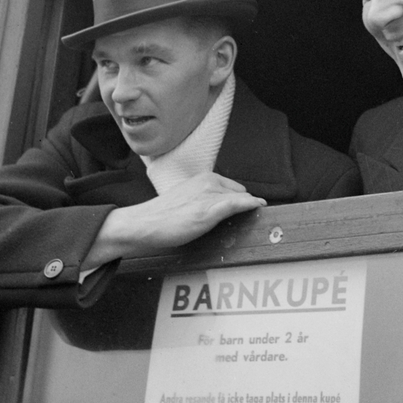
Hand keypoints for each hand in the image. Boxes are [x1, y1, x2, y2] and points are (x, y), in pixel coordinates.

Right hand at [84, 172, 266, 266]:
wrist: (144, 224)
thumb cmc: (162, 215)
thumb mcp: (188, 199)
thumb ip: (205, 198)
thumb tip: (222, 206)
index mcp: (203, 178)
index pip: (232, 187)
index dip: (239, 199)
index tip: (247, 207)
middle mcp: (208, 182)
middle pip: (239, 193)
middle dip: (244, 203)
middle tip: (247, 216)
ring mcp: (209, 196)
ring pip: (240, 199)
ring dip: (249, 208)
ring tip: (256, 217)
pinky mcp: (208, 211)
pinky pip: (237, 204)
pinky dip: (250, 205)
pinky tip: (259, 207)